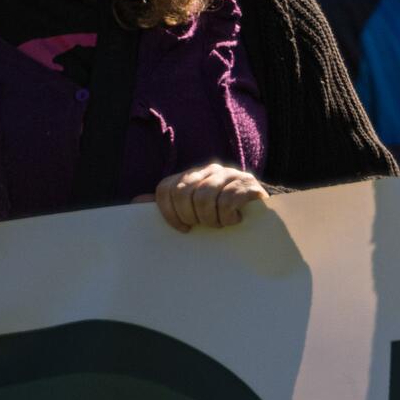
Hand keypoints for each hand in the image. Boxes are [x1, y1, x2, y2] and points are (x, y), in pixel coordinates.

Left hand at [137, 164, 268, 231]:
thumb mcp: (194, 210)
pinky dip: (227, 217)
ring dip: (210, 219)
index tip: (183, 229)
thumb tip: (136, 201)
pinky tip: (234, 221)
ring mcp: (228, 175)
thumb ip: (168, 204)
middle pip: (183, 192)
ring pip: (204, 197)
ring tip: (219, 225)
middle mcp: (208, 171)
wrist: (262, 212)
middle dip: (191, 217)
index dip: (169, 212)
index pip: (166, 188)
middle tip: (203, 227)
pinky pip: (227, 199)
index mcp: (191, 176)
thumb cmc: (223, 214)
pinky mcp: (246, 183)